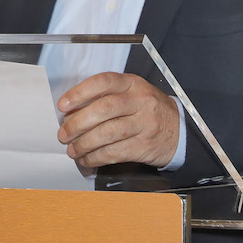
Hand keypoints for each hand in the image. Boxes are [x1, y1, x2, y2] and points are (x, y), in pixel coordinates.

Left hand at [57, 72, 178, 168]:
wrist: (179, 130)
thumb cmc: (147, 110)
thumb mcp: (131, 94)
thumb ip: (105, 98)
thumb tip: (71, 113)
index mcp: (132, 83)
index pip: (102, 82)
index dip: (79, 93)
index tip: (63, 105)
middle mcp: (140, 101)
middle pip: (103, 109)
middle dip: (78, 123)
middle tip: (63, 134)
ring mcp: (144, 123)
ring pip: (108, 133)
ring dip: (84, 144)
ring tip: (72, 150)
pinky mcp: (145, 145)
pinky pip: (115, 152)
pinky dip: (96, 157)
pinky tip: (87, 159)